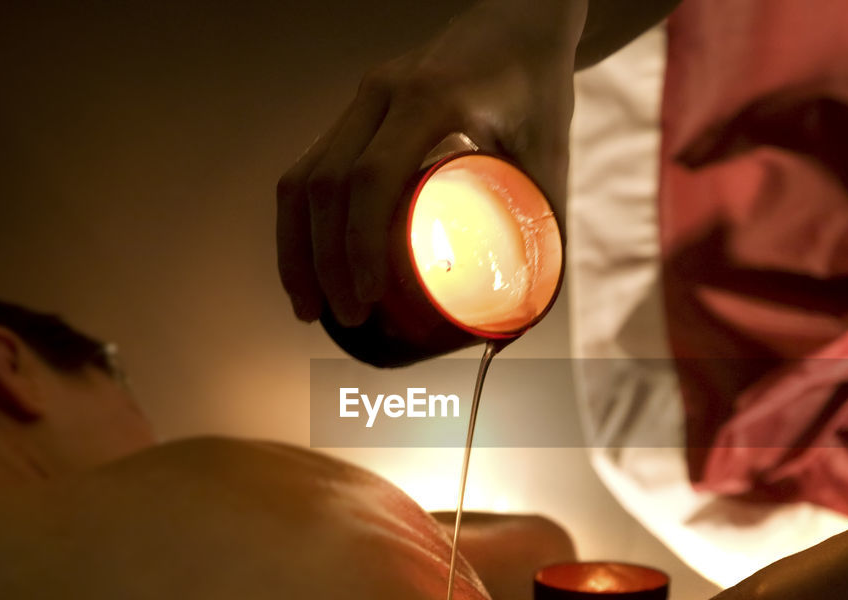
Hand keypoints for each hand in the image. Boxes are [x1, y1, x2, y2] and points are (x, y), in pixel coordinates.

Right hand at [276, 0, 584, 325]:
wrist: (521, 19)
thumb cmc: (538, 85)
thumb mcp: (550, 152)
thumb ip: (544, 229)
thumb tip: (521, 322)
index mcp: (431, 100)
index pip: (372, 177)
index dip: (359, 244)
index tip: (368, 297)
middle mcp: (383, 93)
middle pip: (324, 184)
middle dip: (323, 261)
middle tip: (346, 317)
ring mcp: (362, 99)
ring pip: (302, 176)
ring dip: (297, 247)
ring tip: (309, 306)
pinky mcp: (356, 110)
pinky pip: (309, 166)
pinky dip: (302, 222)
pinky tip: (309, 263)